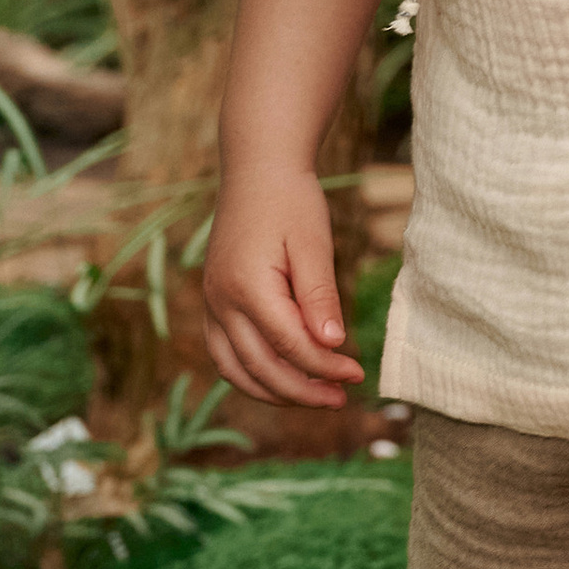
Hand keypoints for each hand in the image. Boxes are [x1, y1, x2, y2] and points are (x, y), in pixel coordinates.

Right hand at [202, 165, 365, 405]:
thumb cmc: (291, 202)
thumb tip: (332, 344)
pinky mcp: (213, 304)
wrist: (257, 171)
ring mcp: (211, 305)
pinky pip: (226, 355)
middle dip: (303, 390)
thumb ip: (319, 296)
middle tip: (342, 397)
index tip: (357, 374)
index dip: (325, 367)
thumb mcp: (313, 244)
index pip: (289, 345)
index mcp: (246, 286)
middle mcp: (220, 301)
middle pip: (261, 367)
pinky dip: (253, 375)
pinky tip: (286, 379)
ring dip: (275, 392)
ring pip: (236, 370)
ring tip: (316, 397)